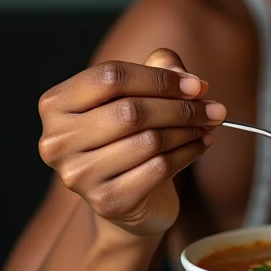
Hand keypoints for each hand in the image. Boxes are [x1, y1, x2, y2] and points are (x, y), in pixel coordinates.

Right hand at [38, 48, 225, 238]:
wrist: (127, 199)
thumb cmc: (129, 135)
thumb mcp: (141, 93)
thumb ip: (159, 69)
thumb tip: (186, 78)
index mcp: (57, 104)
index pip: (111, 76)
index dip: (159, 78)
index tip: (195, 85)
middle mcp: (57, 141)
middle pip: (132, 110)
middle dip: (182, 107)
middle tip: (214, 108)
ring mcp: (78, 175)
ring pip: (149, 140)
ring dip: (189, 130)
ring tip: (208, 125)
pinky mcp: (107, 201)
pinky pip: (159, 168)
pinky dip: (188, 153)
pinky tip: (201, 145)